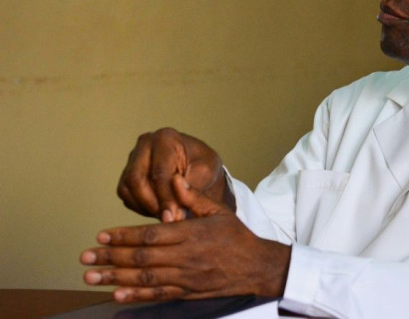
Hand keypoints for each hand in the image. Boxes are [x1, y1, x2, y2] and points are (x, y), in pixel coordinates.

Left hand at [81, 174, 290, 301]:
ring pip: (145, 278)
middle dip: (110, 257)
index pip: (151, 234)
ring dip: (115, 278)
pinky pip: (159, 295)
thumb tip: (173, 179)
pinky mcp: (188, 292)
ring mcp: (186, 277)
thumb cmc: (237, 236)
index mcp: (191, 233)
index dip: (123, 235)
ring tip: (91, 277)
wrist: (258, 266)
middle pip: (142, 257)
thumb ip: (192, 198)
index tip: (100, 235)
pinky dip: (136, 295)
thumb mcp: (219, 211)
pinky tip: (117, 294)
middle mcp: (186, 256)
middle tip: (85, 258)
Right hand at [118, 128, 232, 221]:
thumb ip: (192, 190)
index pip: (160, 172)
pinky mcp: (127, 174)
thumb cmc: (204, 165)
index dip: (166, 198)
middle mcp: (145, 144)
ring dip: (146, 207)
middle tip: (168, 221)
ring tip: (167, 216)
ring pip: (128, 189)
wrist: (197, 166)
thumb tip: (173, 213)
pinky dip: (140, 208)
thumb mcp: (206, 172)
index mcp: (166, 138)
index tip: (175, 218)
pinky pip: (126, 196)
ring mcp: (133, 159)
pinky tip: (159, 211)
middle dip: (153, 204)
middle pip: (136, 179)